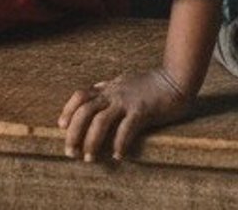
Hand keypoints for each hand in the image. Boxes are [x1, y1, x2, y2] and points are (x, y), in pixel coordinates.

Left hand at [58, 67, 191, 160]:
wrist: (176, 79)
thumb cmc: (152, 83)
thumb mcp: (125, 81)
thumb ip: (110, 87)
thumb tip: (96, 89)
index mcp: (109, 87)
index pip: (80, 95)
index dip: (68, 110)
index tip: (61, 126)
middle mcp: (114, 93)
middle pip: (85, 111)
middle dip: (74, 133)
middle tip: (70, 152)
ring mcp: (128, 101)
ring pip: (101, 121)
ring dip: (92, 142)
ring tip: (89, 158)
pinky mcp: (143, 110)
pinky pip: (126, 129)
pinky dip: (119, 144)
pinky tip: (117, 155)